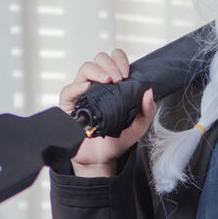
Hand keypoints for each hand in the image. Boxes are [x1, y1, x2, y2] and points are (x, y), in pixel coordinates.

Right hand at [59, 49, 155, 176]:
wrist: (102, 158)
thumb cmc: (118, 139)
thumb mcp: (139, 126)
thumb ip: (148, 110)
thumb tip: (149, 92)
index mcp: (112, 84)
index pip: (113, 60)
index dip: (119, 60)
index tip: (127, 73)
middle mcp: (96, 84)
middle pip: (98, 59)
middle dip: (110, 64)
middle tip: (119, 78)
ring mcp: (81, 93)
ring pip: (85, 68)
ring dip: (97, 71)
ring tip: (107, 81)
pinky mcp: (68, 105)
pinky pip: (68, 90)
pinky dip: (77, 86)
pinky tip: (86, 88)